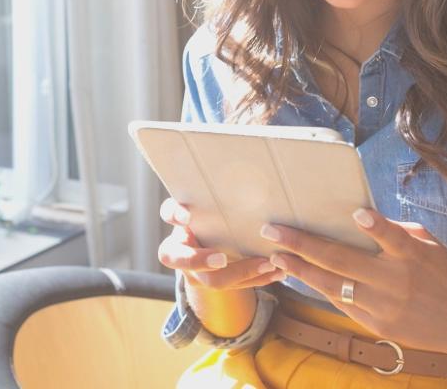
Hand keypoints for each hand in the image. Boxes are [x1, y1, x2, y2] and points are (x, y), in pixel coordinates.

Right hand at [157, 197, 285, 290]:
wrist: (212, 240)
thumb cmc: (214, 212)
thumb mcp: (210, 201)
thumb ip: (215, 191)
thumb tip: (240, 160)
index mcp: (178, 219)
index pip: (169, 215)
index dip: (175, 216)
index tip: (187, 217)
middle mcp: (180, 250)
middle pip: (182, 260)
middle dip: (201, 261)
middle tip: (221, 259)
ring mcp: (196, 271)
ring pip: (213, 280)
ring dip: (242, 273)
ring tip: (269, 264)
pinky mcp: (216, 282)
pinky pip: (236, 287)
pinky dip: (258, 279)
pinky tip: (278, 273)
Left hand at [258, 207, 446, 356]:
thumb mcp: (431, 246)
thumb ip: (398, 233)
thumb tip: (362, 218)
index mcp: (414, 256)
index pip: (394, 238)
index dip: (376, 226)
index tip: (357, 214)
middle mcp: (397, 282)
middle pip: (343, 261)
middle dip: (302, 244)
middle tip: (273, 231)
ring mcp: (385, 307)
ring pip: (333, 286)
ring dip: (300, 270)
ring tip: (277, 257)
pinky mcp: (379, 326)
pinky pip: (343, 304)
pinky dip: (321, 288)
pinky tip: (301, 276)